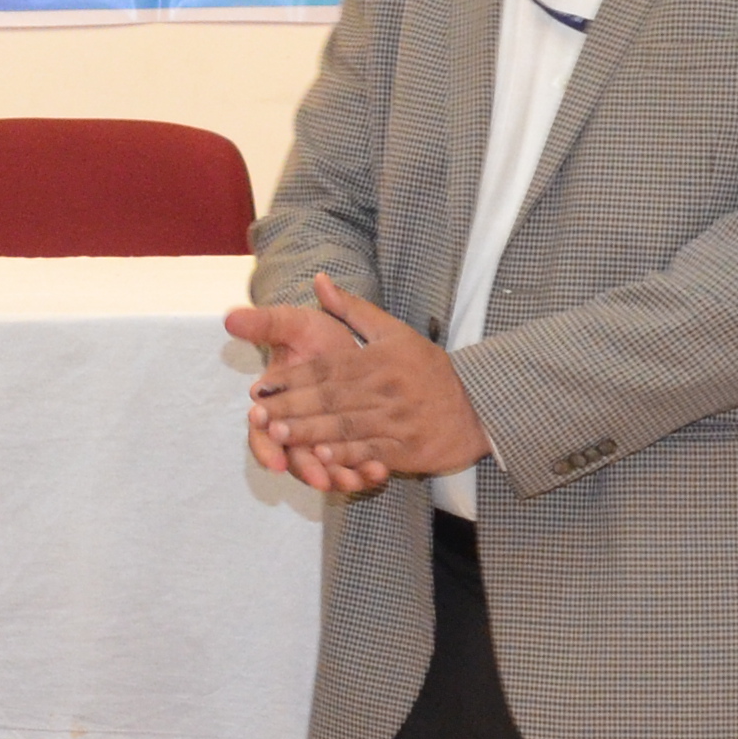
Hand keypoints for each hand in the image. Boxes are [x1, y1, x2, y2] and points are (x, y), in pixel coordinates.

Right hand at [226, 301, 390, 495]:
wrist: (352, 342)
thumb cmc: (315, 336)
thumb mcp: (292, 325)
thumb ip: (263, 324)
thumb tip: (229, 318)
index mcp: (274, 409)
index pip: (262, 436)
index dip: (266, 449)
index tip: (275, 459)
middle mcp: (295, 432)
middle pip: (294, 460)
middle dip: (306, 470)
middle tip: (319, 479)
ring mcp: (321, 443)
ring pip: (325, 469)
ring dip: (338, 477)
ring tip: (353, 481)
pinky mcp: (348, 448)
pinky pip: (354, 467)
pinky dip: (365, 473)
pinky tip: (379, 471)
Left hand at [234, 274, 491, 489]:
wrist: (478, 407)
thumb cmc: (429, 369)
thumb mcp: (394, 332)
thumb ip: (353, 310)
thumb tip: (319, 280)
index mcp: (379, 358)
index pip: (327, 368)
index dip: (292, 379)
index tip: (261, 388)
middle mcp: (386, 388)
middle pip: (331, 398)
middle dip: (293, 407)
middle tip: (259, 415)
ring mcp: (397, 420)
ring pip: (347, 426)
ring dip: (311, 432)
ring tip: (278, 435)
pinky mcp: (407, 449)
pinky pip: (372, 452)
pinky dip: (348, 456)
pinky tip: (322, 458)